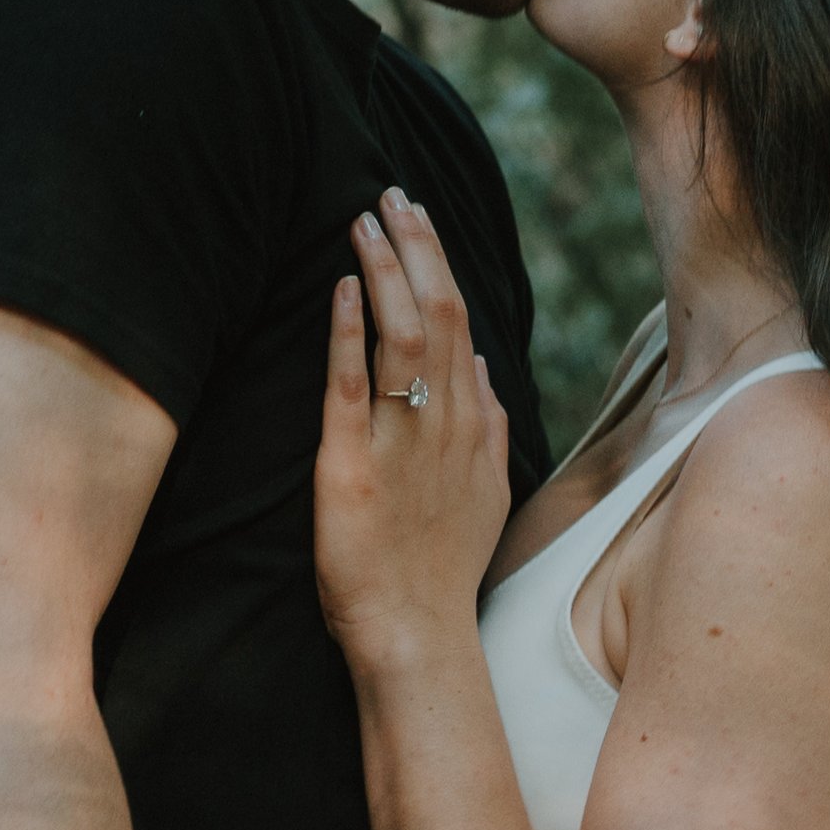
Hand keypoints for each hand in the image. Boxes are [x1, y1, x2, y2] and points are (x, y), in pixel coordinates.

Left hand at [315, 191, 510, 675]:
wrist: (418, 637)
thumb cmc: (439, 570)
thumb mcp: (482, 490)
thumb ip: (485, 421)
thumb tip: (480, 360)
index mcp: (471, 425)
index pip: (458, 323)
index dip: (437, 264)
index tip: (416, 217)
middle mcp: (444, 425)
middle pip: (437, 314)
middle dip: (416, 247)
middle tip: (391, 193)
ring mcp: (402, 445)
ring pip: (402, 339)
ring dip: (385, 273)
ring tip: (364, 221)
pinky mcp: (352, 470)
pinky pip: (352, 390)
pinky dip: (348, 336)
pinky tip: (343, 289)